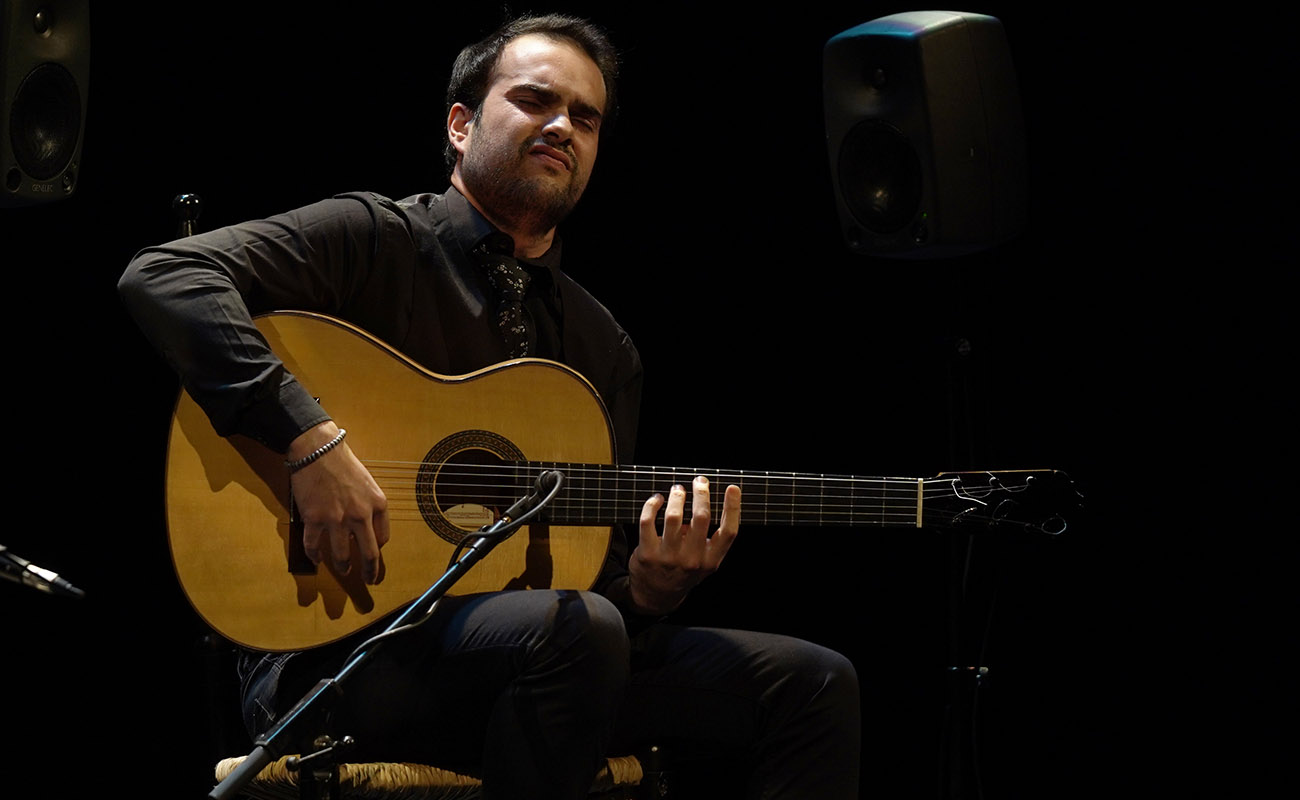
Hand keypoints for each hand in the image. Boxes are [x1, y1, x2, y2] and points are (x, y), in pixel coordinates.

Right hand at [288, 422, 389, 583]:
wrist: (318, 450)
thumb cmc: (343, 463)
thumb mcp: (367, 483)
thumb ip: (369, 505)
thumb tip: (365, 526)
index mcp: (378, 504)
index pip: (383, 537)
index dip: (378, 548)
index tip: (375, 554)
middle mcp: (361, 515)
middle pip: (370, 553)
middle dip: (370, 571)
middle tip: (369, 580)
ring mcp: (337, 519)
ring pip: (342, 555)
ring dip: (343, 566)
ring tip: (343, 570)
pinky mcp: (315, 520)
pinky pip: (314, 546)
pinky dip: (315, 555)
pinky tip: (316, 559)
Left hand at [629, 476, 739, 614]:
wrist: (656, 596)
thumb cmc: (683, 572)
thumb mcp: (705, 562)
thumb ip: (710, 539)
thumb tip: (705, 500)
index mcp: (711, 560)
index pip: (728, 532)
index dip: (733, 507)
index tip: (732, 488)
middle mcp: (692, 560)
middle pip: (701, 518)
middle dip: (702, 493)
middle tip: (699, 482)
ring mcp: (668, 557)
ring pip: (674, 517)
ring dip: (677, 496)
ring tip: (678, 490)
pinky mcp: (647, 553)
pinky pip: (648, 521)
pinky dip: (653, 505)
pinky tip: (657, 499)